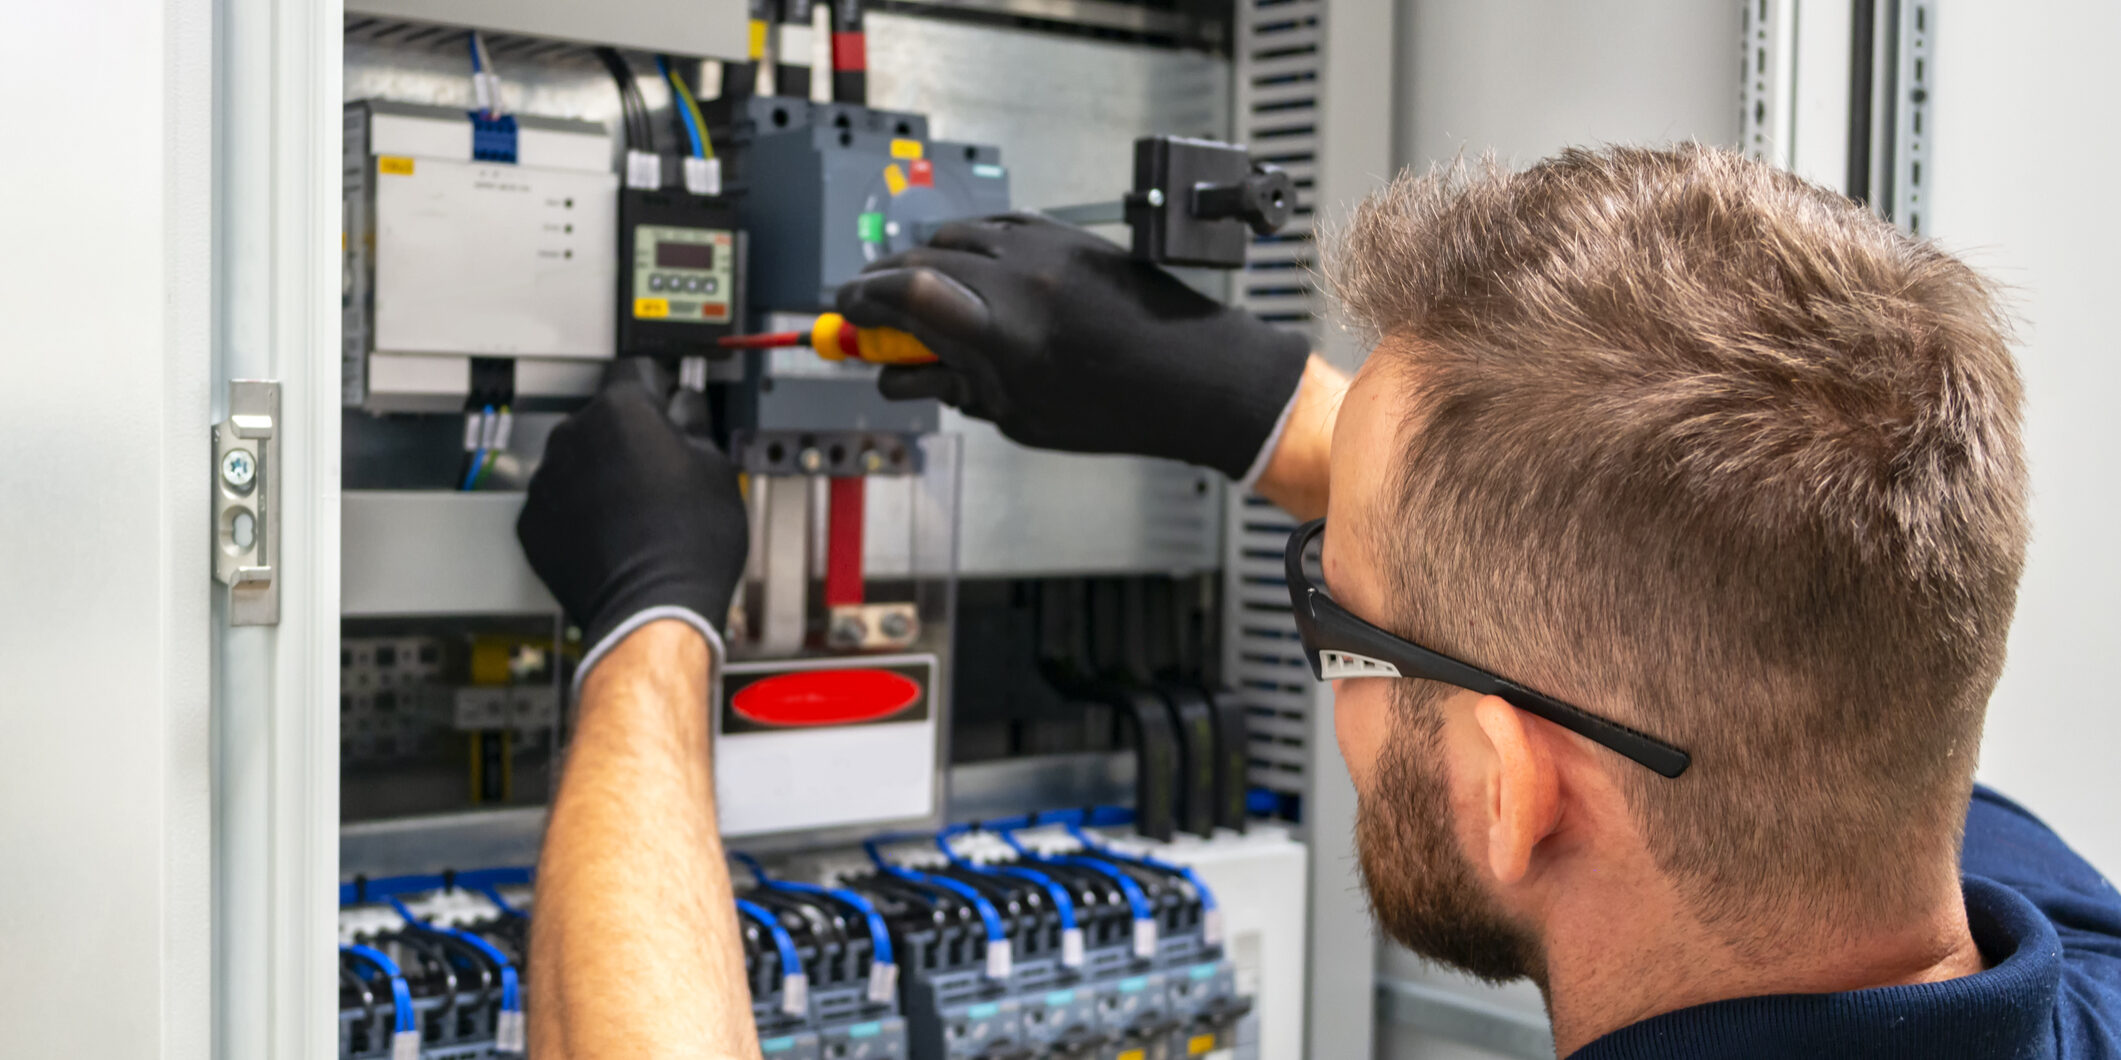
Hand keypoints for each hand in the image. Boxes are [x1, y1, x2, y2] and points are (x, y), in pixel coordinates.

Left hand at [516, 359, 747, 683]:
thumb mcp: (717, 468)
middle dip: (628, 436)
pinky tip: (612, 533)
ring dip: (599, 473)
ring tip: (637, 510)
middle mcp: (574, 435)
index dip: (660, 387)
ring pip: (577, 460)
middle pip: (603, 417)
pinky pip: (557, 502)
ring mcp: (547, 480)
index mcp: (622, 409)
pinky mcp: (532, 523)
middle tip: (663, 470)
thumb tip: (685, 408)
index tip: (669, 403)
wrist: (652, 609)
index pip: (637, 369)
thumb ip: (694, 422)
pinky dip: (578, 512)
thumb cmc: (688, 544)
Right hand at [835, 213, 1310, 479]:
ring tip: (915, 294)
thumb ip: (956, 388)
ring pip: (953, 237)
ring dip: (921, 261)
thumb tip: (905, 373)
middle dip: (882, 285)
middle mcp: (1020, 281)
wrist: (1196, 375)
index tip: (845, 315)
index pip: (904, 296)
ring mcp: (1044, 250)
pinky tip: (966, 270)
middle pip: (918, 261)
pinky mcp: (1065, 235)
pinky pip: (995, 225)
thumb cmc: (1119, 410)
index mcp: (1004, 336)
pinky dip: (967, 245)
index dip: (860, 302)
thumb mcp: (1022, 418)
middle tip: (866, 310)